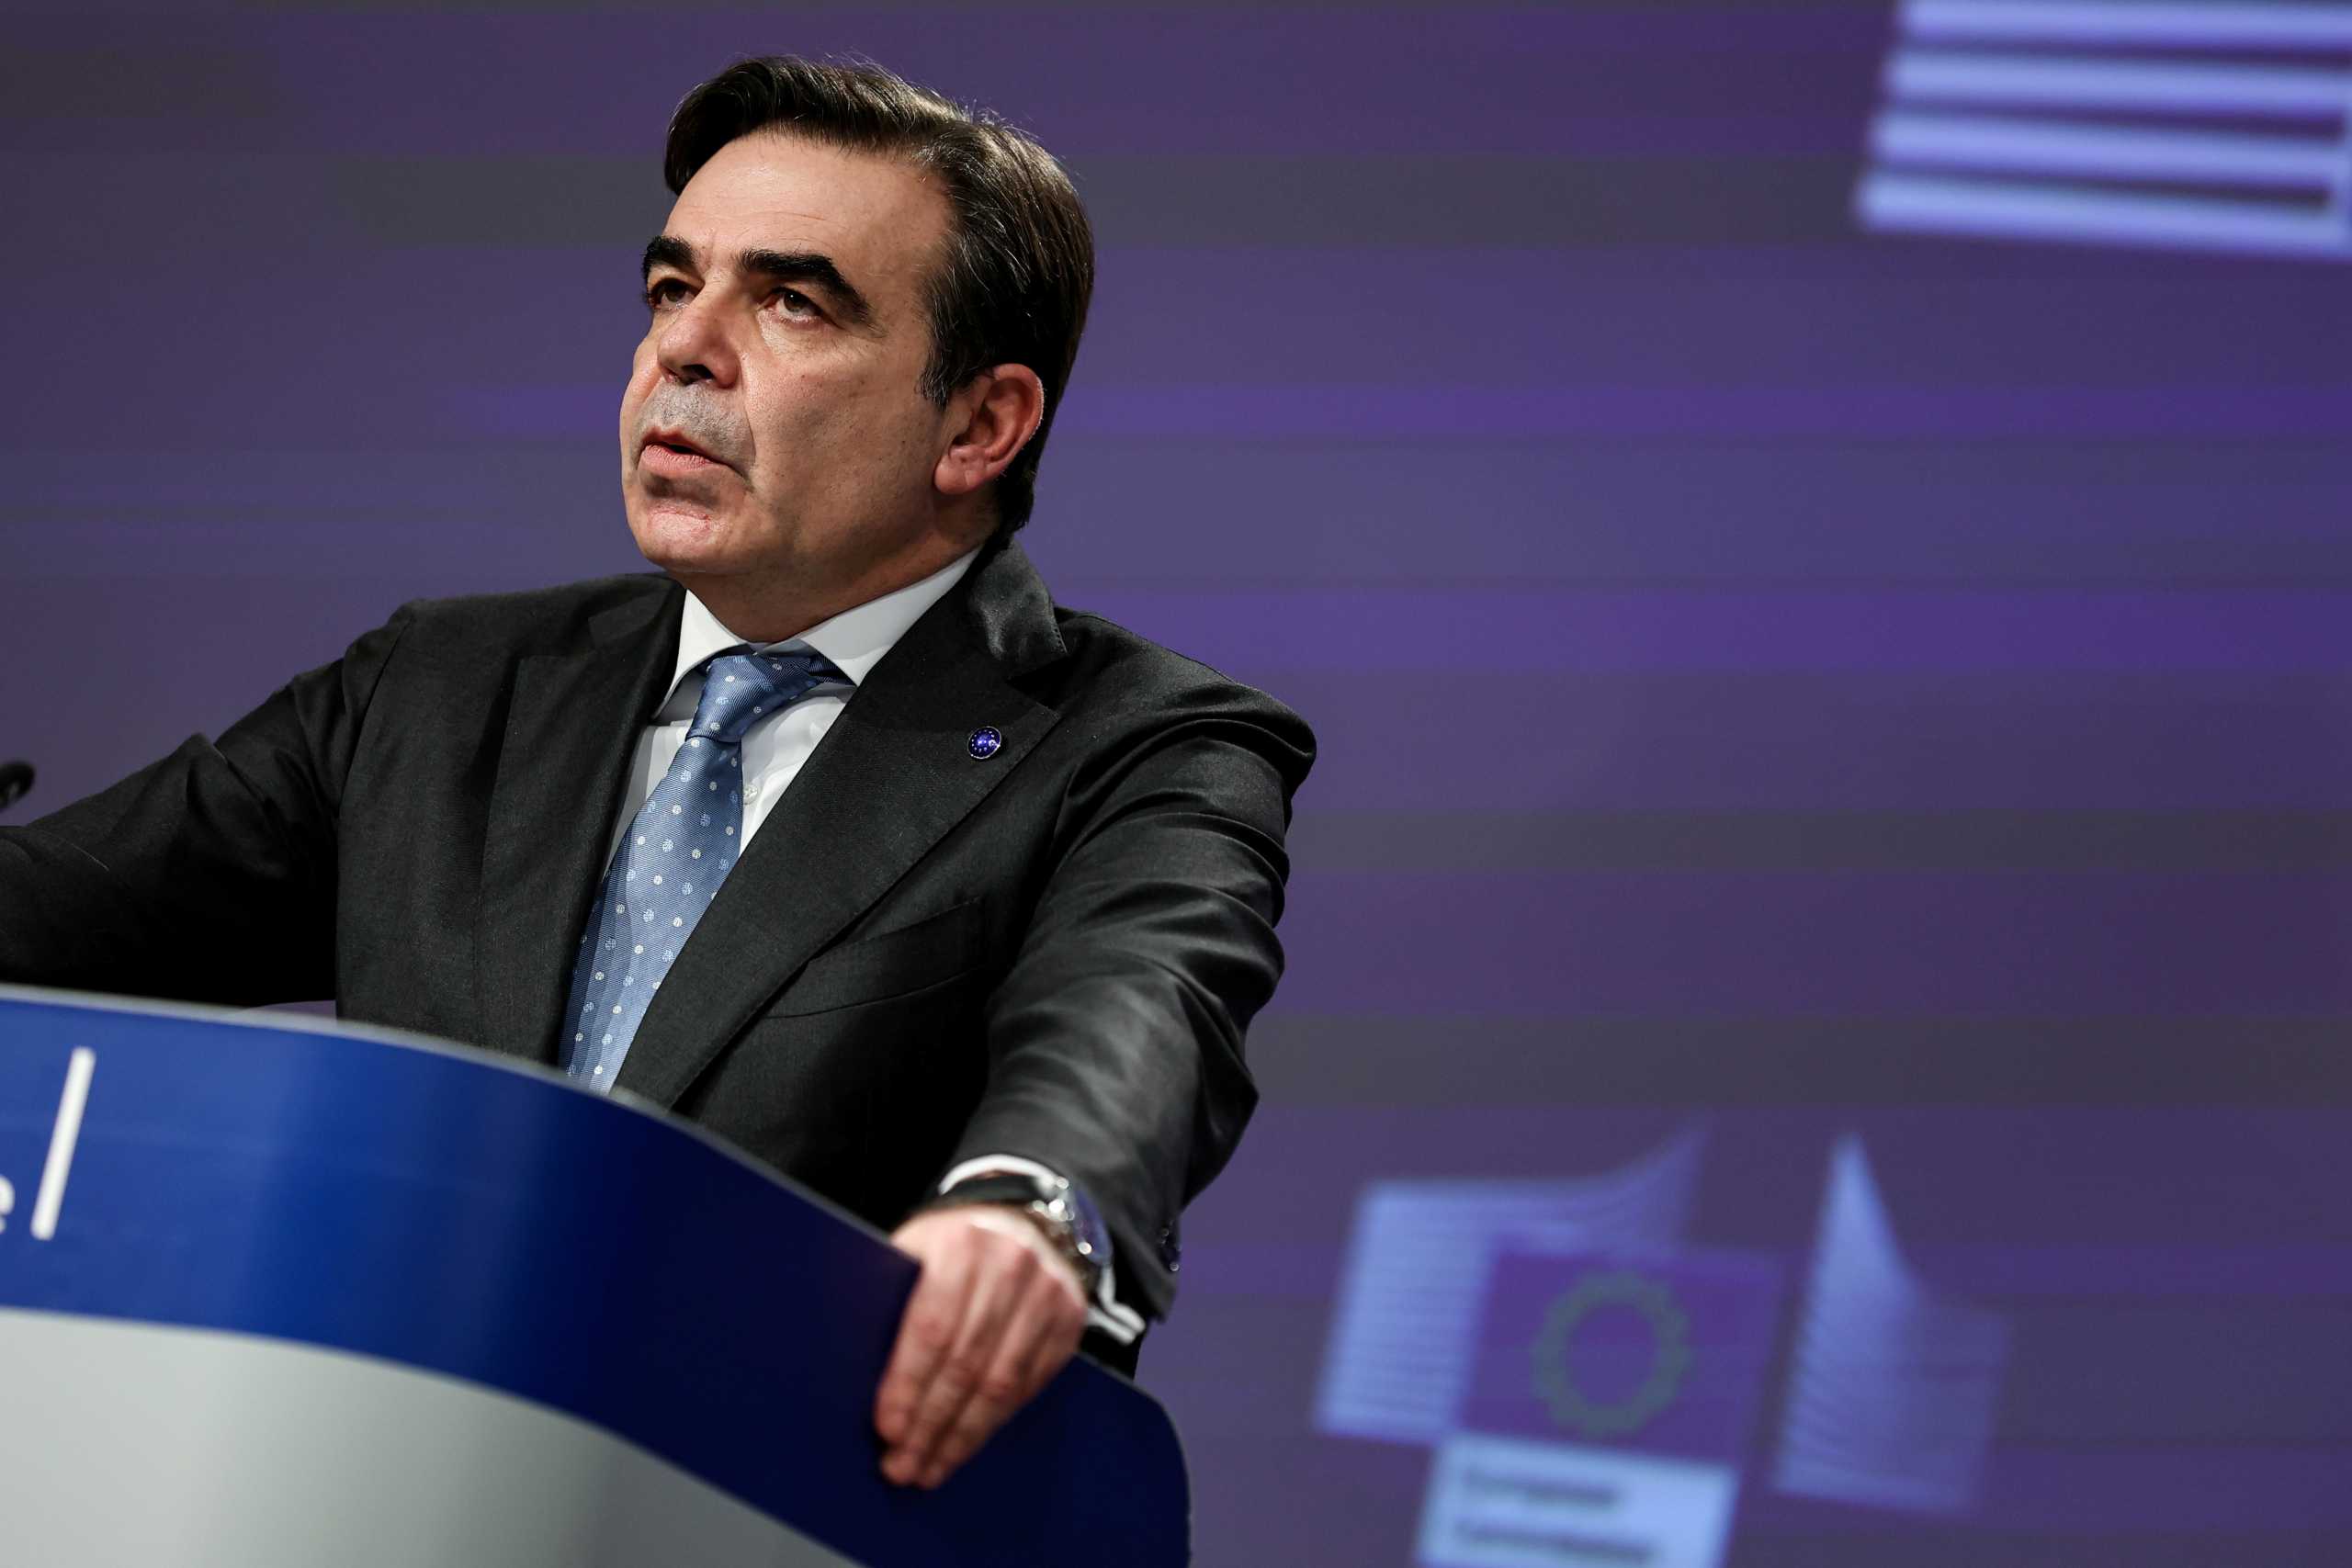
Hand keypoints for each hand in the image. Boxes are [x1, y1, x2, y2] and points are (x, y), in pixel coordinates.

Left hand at [874, 1203, 1087, 1487]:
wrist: (1018, 1218)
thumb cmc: (949, 1246)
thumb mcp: (914, 1250)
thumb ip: (890, 1297)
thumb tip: (847, 1367)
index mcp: (960, 1244)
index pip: (932, 1327)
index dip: (908, 1384)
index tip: (887, 1429)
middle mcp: (1010, 1264)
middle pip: (965, 1363)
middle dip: (930, 1423)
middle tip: (903, 1465)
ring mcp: (1046, 1291)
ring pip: (1001, 1382)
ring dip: (962, 1434)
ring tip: (931, 1467)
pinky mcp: (1069, 1317)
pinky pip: (1030, 1383)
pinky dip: (997, 1419)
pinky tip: (968, 1442)